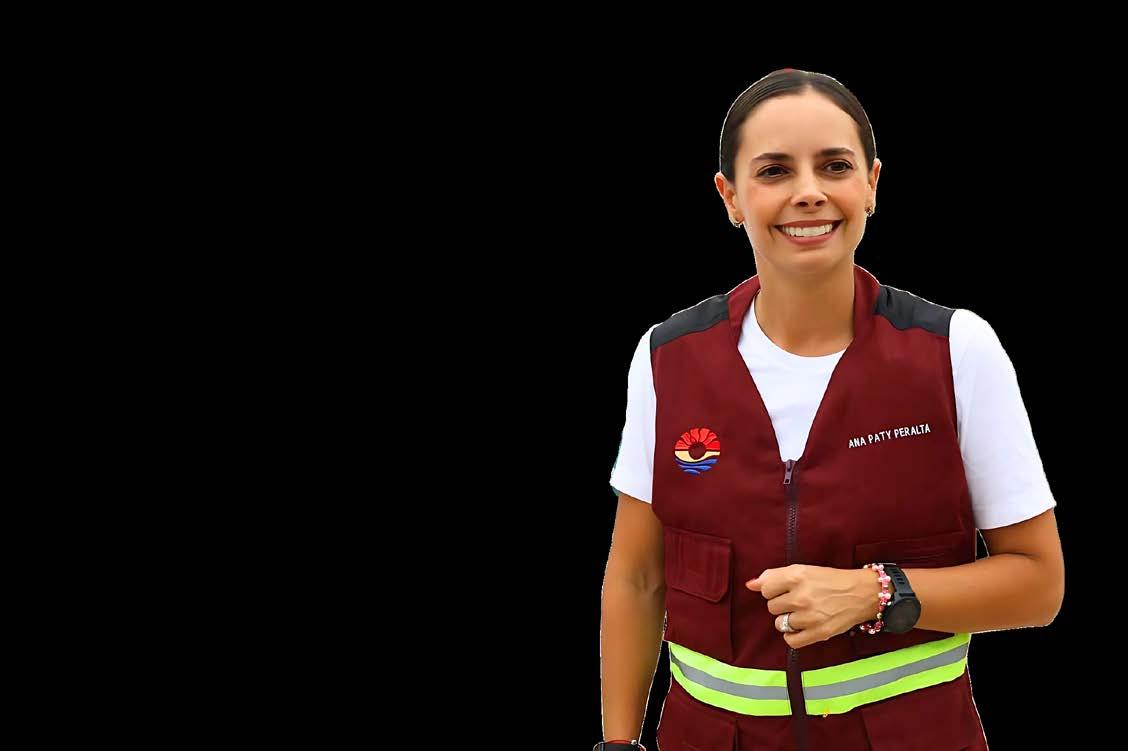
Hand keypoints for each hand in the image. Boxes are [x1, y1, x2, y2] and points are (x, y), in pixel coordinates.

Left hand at [746, 564, 877, 648]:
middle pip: (771, 607)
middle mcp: (802, 596)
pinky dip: (793, 636)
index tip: (784, 590)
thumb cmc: (830, 580)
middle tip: (798, 600)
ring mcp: (810, 616)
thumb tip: (750, 584)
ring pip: (780, 623)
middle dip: (782, 604)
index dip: (773, 590)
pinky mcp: (819, 633)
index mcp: (797, 576)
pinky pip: (791, 641)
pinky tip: (802, 627)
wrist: (861, 593)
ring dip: (789, 620)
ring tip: (803, 613)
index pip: (765, 588)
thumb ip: (773, 575)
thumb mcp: (802, 570)